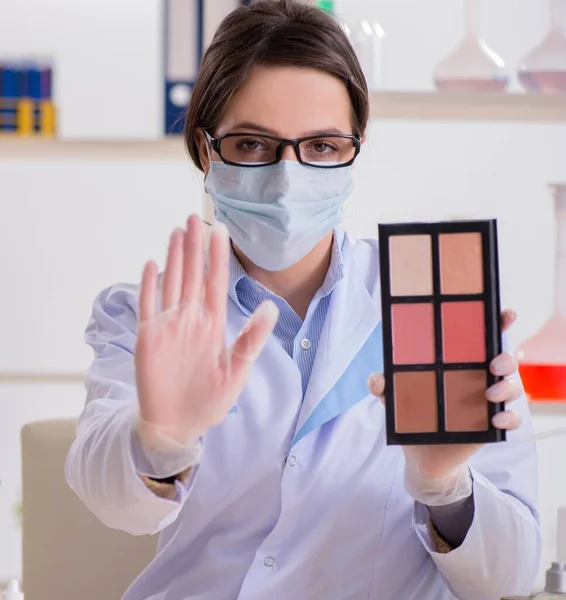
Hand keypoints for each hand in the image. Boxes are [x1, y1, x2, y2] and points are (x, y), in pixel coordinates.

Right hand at [134, 215, 278, 450]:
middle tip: (196, 217)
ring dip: (174, 259)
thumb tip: (272, 307)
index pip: (217, 283)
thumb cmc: (209, 400)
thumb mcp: (236, 371)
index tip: (222, 231)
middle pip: (193, 276)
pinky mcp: (148, 338)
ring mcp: (168, 327)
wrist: (178, 425)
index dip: (218, 258)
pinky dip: (148, 287)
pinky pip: (148, 307)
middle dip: (195, 247)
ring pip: (172, 284)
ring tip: (177, 232)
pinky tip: (151, 265)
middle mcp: (191, 320)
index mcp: (213, 325)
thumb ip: (252, 339)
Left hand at [368, 309, 522, 502]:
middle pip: (504, 360)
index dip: (497, 322)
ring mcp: (488, 402)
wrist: (420, 454)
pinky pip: (512, 419)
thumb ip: (383, 386)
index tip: (504, 313)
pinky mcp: (492, 426)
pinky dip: (509, 418)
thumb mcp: (393, 398)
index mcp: (459, 363)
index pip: (483, 337)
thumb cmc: (411, 415)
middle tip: (493, 364)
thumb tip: (376, 378)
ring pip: (512, 386)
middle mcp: (479, 377)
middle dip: (505, 357)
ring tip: (489, 395)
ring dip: (506, 387)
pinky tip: (496, 420)